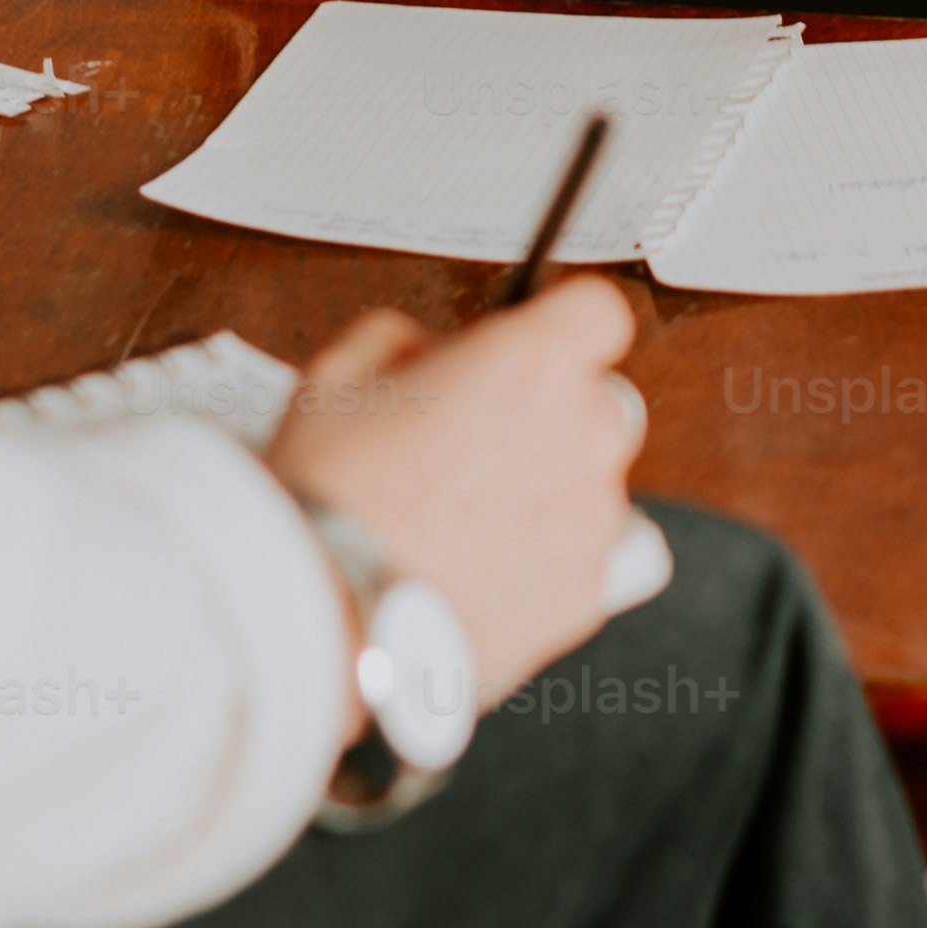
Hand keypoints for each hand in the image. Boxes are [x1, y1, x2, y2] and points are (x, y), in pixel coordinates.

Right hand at [264, 277, 649, 694]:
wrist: (326, 616)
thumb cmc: (331, 497)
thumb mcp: (340, 374)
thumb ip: (406, 342)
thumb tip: (428, 356)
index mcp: (534, 362)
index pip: (597, 311)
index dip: (559, 326)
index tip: (531, 345)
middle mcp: (584, 433)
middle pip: (600, 403)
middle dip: (549, 416)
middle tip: (474, 447)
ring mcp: (594, 520)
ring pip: (592, 487)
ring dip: (548, 493)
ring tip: (467, 525)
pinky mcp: (588, 594)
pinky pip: (583, 560)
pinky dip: (545, 563)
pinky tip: (483, 571)